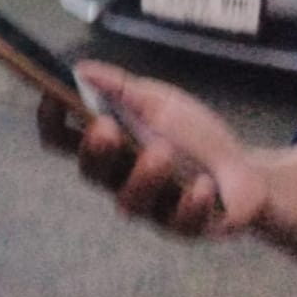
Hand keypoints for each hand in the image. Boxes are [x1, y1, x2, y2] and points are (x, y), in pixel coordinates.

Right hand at [72, 62, 267, 236]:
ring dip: (144, 175)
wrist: (247, 173)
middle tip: (107, 127)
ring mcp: (148, 206)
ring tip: (164, 153)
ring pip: (128, 200)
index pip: (60, 137)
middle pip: (88, 171)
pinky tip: (204, 186)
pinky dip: (190, 202)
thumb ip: (121, 87)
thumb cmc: (193, 136)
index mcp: (106, 145)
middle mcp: (117, 178)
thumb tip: (81, 69)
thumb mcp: (159, 101)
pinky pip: (177, 221)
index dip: (50, 119)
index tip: (53, 96)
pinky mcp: (181, 227)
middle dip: (93, 149)